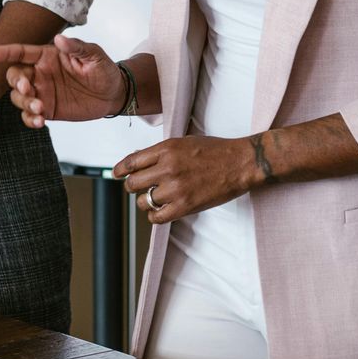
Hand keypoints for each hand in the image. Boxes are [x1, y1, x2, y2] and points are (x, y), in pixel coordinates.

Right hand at [0, 35, 125, 126]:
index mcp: (48, 56)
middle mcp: (40, 73)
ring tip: (41, 109)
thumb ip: (77, 47)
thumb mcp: (94, 55)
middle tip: (28, 90)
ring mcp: (42, 92)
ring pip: (18, 97)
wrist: (114, 94)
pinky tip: (39, 121)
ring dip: (24, 103)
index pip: (22, 52)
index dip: (5, 52)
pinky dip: (29, 119)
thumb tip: (60, 39)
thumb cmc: (103, 70)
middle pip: (15, 76)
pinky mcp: (47, 109)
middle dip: (16, 83)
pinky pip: (29, 115)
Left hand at [112, 135, 259, 224]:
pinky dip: (154, 215)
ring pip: (143, 201)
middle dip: (132, 186)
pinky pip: (157, 217)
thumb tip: (138, 159)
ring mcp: (176, 188)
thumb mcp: (184, 142)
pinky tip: (161, 210)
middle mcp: (167, 168)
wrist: (240, 163)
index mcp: (166, 149)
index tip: (117, 174)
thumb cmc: (216, 150)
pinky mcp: (185, 206)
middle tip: (138, 188)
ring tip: (155, 199)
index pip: (131, 162)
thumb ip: (161, 151)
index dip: (120, 169)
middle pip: (133, 183)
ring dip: (145, 202)